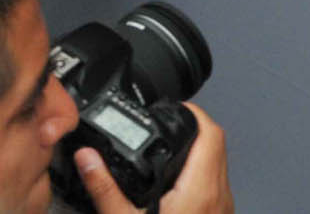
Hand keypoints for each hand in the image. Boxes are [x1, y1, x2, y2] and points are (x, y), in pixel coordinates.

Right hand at [75, 103, 232, 213]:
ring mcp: (222, 211)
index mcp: (200, 191)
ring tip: (170, 149)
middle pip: (217, 146)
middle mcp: (218, 198)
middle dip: (194, 128)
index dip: (194, 112)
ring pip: (219, 167)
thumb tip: (87, 158)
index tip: (174, 107)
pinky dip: (199, 174)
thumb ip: (105, 189)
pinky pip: (216, 187)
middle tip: (169, 122)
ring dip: (199, 152)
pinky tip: (175, 185)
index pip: (211, 133)